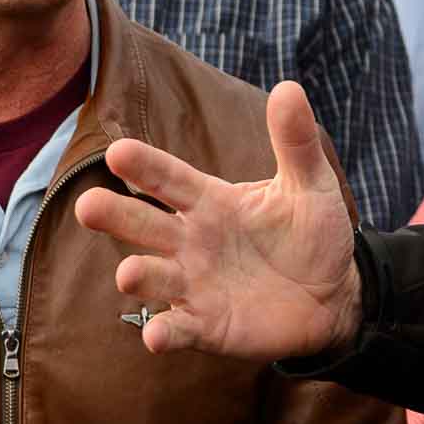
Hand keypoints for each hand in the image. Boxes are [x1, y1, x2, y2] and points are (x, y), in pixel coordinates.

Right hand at [72, 80, 362, 361]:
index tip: (117, 150)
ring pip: (154, 278)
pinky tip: (155, 335)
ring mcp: (195, 284)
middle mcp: (192, 241)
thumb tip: (290, 88)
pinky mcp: (207, 324)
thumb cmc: (313, 232)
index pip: (170, 178)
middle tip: (88, 206)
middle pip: (145, 225)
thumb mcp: (310, 184)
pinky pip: (178, 328)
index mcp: (212, 201)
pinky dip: (165, 333)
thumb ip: (295, 142)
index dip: (146, 166)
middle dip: (116, 215)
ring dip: (138, 276)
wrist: (335, 294)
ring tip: (128, 273)